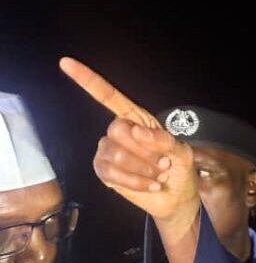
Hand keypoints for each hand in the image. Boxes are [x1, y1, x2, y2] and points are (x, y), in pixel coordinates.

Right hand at [58, 57, 198, 228]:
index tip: (65, 63)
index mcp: (136, 119)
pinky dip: (136, 182)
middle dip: (146, 151)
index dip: (88, 80)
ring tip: (158, 175)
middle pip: (118, 130)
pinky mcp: (104, 171)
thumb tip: (136, 132)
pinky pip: (112, 173)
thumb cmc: (179, 170)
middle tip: (164, 163)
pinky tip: (150, 186)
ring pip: (117, 154)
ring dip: (144, 169)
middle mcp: (119, 131)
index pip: (109, 97)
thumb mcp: (183, 153)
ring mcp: (108, 150)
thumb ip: (165, 141)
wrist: (177, 198)